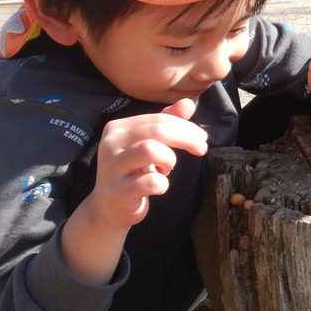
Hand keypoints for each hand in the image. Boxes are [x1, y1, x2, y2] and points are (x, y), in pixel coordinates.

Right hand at [82, 98, 208, 230]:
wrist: (108, 207)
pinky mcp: (117, 191)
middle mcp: (110, 143)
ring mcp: (111, 167)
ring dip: (169, 160)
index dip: (186, 127)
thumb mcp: (148, 144)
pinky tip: (158, 186)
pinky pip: (151, 182)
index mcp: (118, 128)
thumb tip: (189, 103)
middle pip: (156, 131)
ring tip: (167, 169)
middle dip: (186, 138)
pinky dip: (163, 184)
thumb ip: (166, 123)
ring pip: (151, 150)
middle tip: (201, 149)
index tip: (202, 138)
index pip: (158, 119)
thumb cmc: (133, 172)